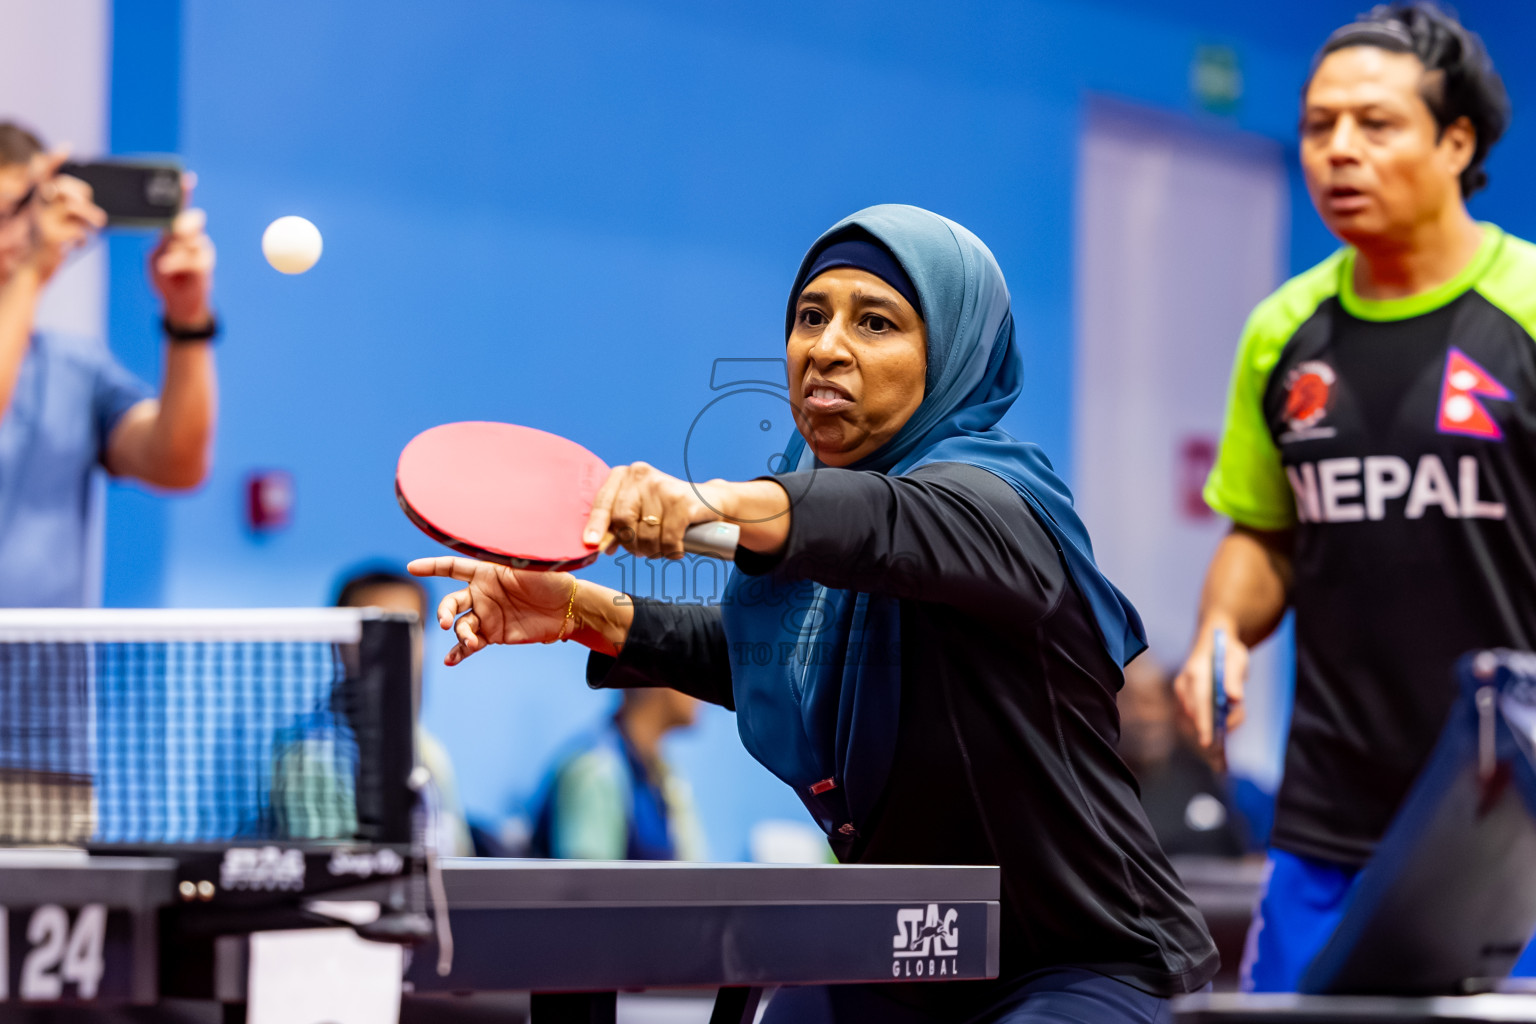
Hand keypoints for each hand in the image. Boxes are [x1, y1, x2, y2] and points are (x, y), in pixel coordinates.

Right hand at [25, 151, 105, 282]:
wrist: (35, 265)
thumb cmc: (52, 238)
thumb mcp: (58, 219)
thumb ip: (70, 206)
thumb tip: (88, 201)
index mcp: (38, 200)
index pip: (45, 174)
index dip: (54, 160)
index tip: (67, 146)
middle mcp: (37, 207)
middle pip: (65, 189)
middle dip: (82, 195)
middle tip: (91, 208)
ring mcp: (42, 221)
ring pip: (74, 207)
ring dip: (92, 215)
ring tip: (100, 222)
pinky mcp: (50, 237)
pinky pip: (78, 231)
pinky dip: (84, 237)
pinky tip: (80, 244)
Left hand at [150, 175, 215, 328]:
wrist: (177, 303)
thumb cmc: (164, 277)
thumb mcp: (155, 256)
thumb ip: (163, 242)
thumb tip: (173, 233)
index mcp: (175, 230)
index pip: (179, 207)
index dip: (183, 192)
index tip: (186, 178)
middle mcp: (191, 236)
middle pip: (192, 219)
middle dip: (184, 223)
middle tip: (176, 230)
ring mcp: (200, 249)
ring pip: (190, 240)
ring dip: (175, 252)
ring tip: (164, 264)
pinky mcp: (205, 264)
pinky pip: (192, 258)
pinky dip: (177, 264)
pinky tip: (167, 269)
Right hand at [408, 557, 579, 664]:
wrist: (568, 609)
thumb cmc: (552, 579)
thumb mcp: (532, 564)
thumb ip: (510, 558)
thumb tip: (495, 545)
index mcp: (487, 572)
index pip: (453, 567)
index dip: (432, 567)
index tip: (412, 568)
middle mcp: (482, 593)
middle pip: (450, 602)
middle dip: (443, 611)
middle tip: (445, 621)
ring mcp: (486, 615)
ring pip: (460, 626)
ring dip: (461, 635)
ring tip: (472, 642)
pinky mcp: (494, 635)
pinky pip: (469, 644)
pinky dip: (458, 652)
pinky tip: (451, 660)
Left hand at [582, 462, 726, 559]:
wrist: (708, 501)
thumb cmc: (667, 509)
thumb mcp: (638, 511)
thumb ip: (617, 525)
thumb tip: (598, 545)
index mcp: (624, 475)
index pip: (603, 502)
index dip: (596, 525)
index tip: (591, 544)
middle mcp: (641, 476)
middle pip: (622, 520)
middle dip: (631, 544)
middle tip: (641, 551)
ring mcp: (662, 487)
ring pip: (645, 534)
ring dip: (652, 550)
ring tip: (661, 548)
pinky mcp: (681, 502)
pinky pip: (667, 539)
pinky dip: (671, 551)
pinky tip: (676, 551)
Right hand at [1173, 619, 1248, 749]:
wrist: (1213, 640)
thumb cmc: (1227, 650)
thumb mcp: (1238, 658)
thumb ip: (1235, 677)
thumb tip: (1234, 698)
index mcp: (1197, 672)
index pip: (1200, 702)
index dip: (1203, 723)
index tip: (1207, 741)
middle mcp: (1185, 682)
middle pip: (1196, 714)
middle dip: (1216, 724)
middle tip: (1236, 721)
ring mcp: (1182, 690)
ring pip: (1195, 717)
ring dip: (1214, 722)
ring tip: (1234, 713)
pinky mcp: (1183, 696)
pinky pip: (1194, 715)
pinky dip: (1207, 720)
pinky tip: (1221, 716)